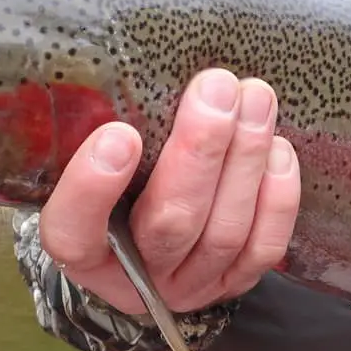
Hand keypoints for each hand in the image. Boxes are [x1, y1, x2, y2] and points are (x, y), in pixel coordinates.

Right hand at [39, 68, 300, 314]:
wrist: (140, 247)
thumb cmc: (111, 190)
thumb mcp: (82, 166)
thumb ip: (93, 130)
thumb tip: (131, 64)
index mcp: (82, 251)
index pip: (74, 230)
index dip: (93, 188)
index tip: (119, 133)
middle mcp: (135, 276)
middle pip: (169, 224)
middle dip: (199, 151)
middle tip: (216, 87)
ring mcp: (189, 286)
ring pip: (224, 233)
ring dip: (245, 159)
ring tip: (255, 98)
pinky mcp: (233, 283)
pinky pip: (262, 249)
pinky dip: (276, 197)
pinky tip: (277, 148)